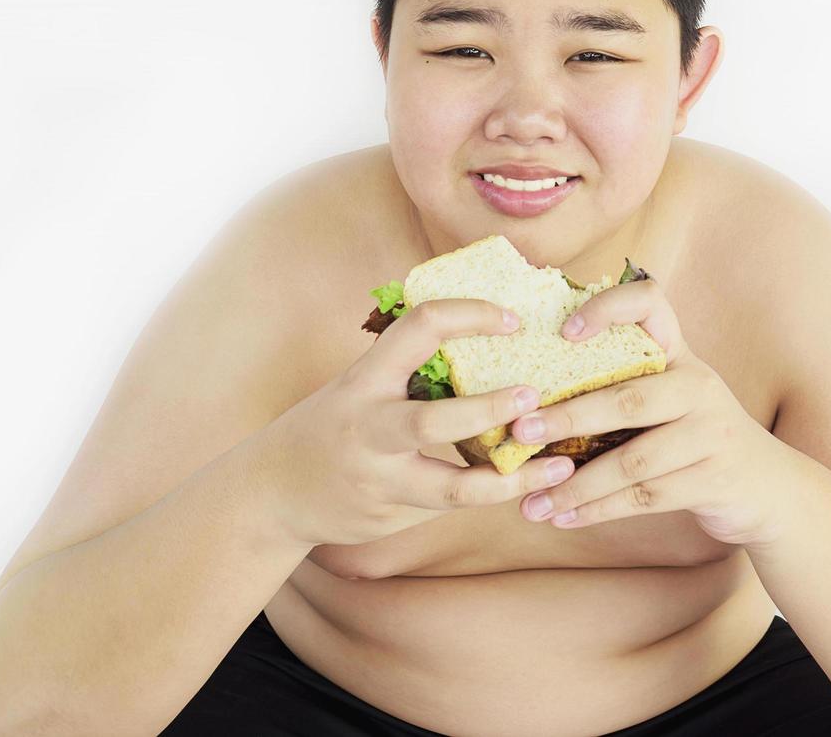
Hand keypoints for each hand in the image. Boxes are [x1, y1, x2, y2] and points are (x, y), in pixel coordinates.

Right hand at [263, 299, 577, 547]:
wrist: (272, 494)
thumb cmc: (332, 425)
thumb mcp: (359, 385)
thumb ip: (408, 370)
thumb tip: (484, 344)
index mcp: (365, 379)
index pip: (418, 328)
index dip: (468, 316)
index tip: (511, 318)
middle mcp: (369, 428)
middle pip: (432, 421)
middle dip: (488, 410)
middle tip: (533, 397)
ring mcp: (379, 479)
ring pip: (454, 487)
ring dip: (512, 479)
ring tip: (558, 468)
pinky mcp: (390, 516)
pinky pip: (450, 507)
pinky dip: (491, 497)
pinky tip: (526, 490)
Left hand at [512, 277, 789, 545]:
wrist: (769, 488)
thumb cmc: (694, 435)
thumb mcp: (671, 396)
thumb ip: (621, 384)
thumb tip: (528, 397)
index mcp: (680, 355)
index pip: (651, 303)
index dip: (609, 308)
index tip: (566, 332)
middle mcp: (699, 386)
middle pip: (627, 399)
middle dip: (567, 418)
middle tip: (520, 433)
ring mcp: (711, 434)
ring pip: (632, 461)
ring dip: (575, 485)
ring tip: (532, 501)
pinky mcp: (715, 480)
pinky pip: (646, 497)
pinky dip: (599, 510)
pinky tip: (565, 517)